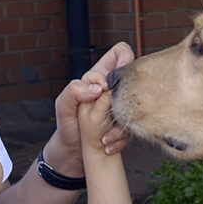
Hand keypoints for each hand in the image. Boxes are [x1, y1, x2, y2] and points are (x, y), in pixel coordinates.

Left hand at [47, 43, 134, 174]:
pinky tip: (108, 142)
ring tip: (104, 134)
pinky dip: (122, 135)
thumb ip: (75, 90)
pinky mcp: (130, 120)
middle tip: (112, 111)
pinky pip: (137, 122)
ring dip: (122, 121)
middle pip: (135, 76)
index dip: (123, 59)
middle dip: (127, 95)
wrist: (74, 151)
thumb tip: (99, 87)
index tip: (114, 81)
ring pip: (139, 102)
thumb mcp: (63, 105)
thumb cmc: (67, 125)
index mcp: (99, 76)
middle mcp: (114, 87)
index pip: (120, 52)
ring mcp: (124, 103)